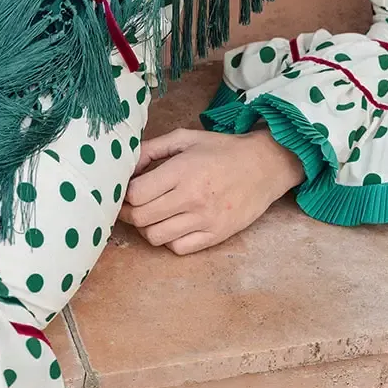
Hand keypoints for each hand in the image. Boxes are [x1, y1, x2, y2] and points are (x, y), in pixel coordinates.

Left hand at [118, 126, 303, 255]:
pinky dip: (169, 239)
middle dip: (128, 213)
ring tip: (151, 215)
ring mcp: (204, 220)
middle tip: (128, 206)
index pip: (136, 194)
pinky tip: (172, 225)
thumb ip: (152, 149)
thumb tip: (125, 165)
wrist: (264, 166)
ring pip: (155, 237)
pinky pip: (178, 248)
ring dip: (146, 228)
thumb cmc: (222, 150)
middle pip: (141, 218)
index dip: (123, 194)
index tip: (122, 191)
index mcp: (182, 171)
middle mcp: (191, 197)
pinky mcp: (216, 235)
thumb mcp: (186, 138)